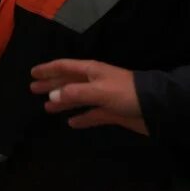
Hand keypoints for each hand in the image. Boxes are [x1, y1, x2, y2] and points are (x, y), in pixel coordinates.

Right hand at [30, 59, 147, 135]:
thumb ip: (74, 93)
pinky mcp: (111, 112)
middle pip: (67, 81)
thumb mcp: (98, 90)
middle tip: (33, 89)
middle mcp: (94, 82)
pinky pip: (91, 115)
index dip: (48, 69)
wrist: (157, 107)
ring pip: (77, 98)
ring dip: (62, 102)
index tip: (32, 73)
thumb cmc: (126, 93)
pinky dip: (81, 118)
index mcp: (91, 71)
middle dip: (51, 84)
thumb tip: (51, 96)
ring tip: (47, 108)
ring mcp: (102, 97)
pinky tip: (71, 123)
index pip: (64, 67)